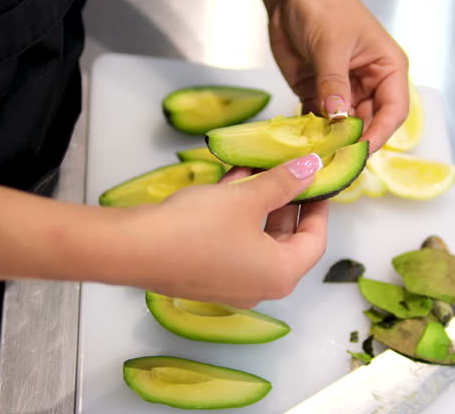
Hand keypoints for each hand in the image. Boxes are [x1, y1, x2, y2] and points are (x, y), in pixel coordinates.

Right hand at [106, 154, 328, 308]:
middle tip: (288, 169)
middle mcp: (260, 287)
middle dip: (286, 201)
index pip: (315, 241)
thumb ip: (284, 182)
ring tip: (257, 167)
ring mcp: (230, 284)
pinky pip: (232, 242)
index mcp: (280, 274)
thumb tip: (311, 168)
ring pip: (256, 238)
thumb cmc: (198, 227)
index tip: (317, 179)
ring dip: (258, 202)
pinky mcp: (205, 275)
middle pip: (285, 240)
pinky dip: (236, 215)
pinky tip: (230, 182)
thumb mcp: (247, 198)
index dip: (319, 206)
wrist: (134, 250)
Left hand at [256, 0, 409, 151]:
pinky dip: (312, 134)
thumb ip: (334, 83)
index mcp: (387, 70)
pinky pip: (319, 122)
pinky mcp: (318, 94)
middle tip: (333, 160)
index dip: (378, 134)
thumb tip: (338, 119)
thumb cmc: (324, 5)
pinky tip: (303, 143)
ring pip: (343, 128)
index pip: (393, 112)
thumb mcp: (331, 45)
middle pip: (368, 125)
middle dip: (353, 143)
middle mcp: (369, 85)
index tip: (359, 151)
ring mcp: (343, 92)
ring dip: (331, 142)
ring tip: (316, 156)